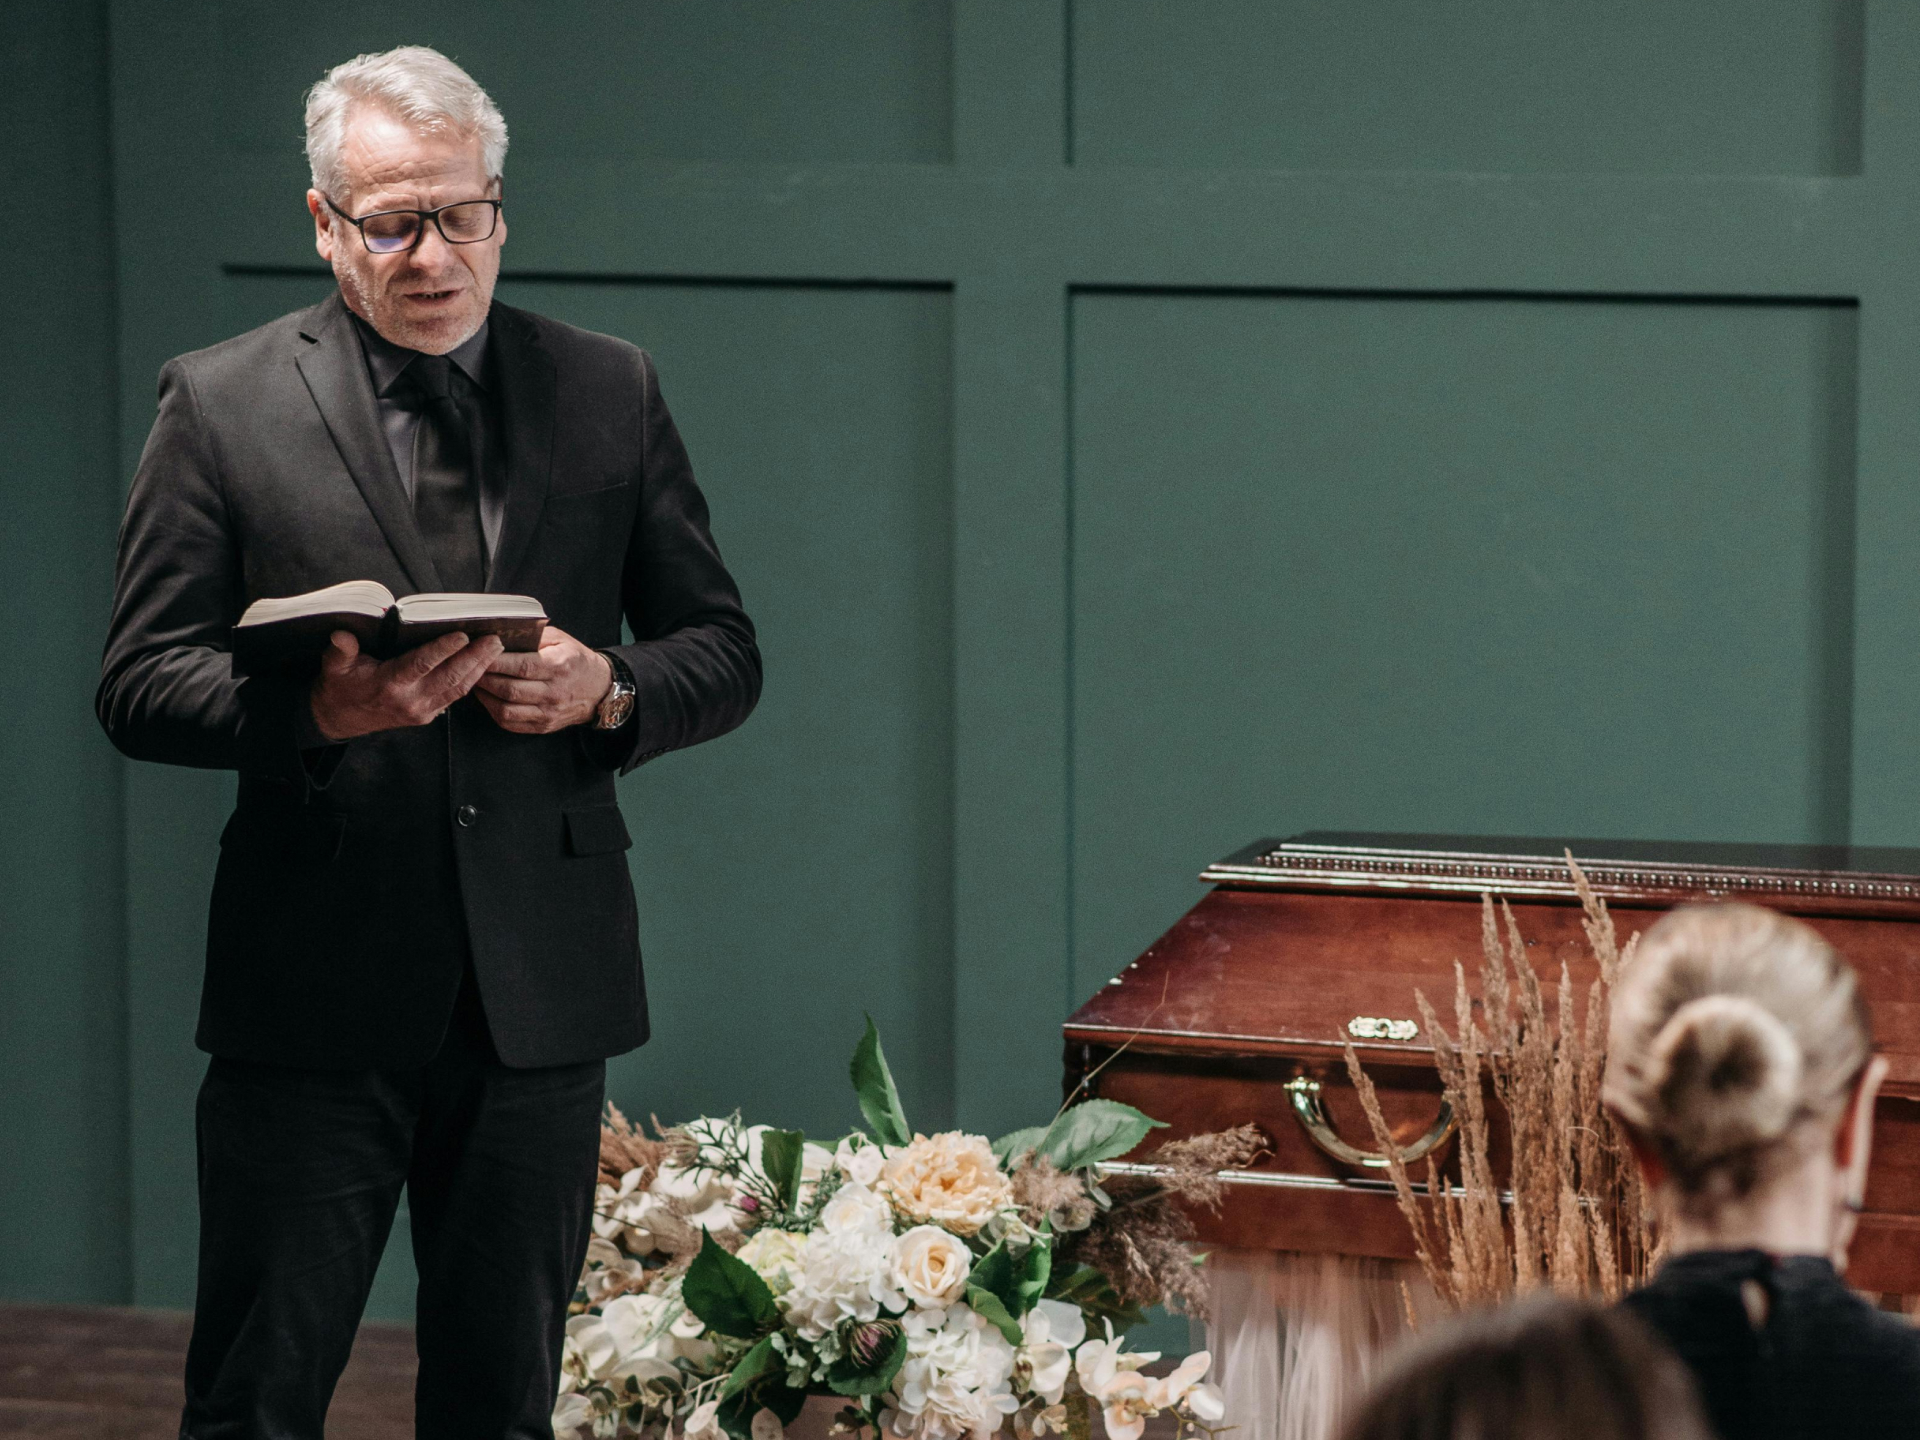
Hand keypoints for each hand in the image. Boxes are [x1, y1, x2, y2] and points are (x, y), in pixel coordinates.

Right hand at [309, 630, 504, 741]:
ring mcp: (421, 711)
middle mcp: (409, 700)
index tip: (462, 635)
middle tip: (494, 639)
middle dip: (475, 658)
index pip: (421, 665)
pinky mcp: (427, 716)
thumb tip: (341, 635)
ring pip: (458, 689)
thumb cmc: (340, 686)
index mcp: (389, 684)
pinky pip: (455, 698)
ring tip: (496, 649)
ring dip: (479, 668)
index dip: (443, 650)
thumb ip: (341, 650)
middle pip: (449, 677)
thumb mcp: (334, 666)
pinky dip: (472, 681)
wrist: (340, 719)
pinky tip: (484, 666)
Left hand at [472, 624, 612, 733]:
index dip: (495, 661)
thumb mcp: (561, 639)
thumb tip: (501, 634)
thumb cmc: (576, 660)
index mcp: (559, 666)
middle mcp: (554, 692)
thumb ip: (533, 636)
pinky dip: (493, 710)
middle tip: (470, 666)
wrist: (599, 690)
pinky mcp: (543, 726)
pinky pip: (510, 723)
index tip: (478, 651)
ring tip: (477, 682)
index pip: (521, 666)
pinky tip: (488, 697)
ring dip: (485, 696)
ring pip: (506, 710)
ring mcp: (548, 712)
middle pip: (509, 689)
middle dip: (484, 677)